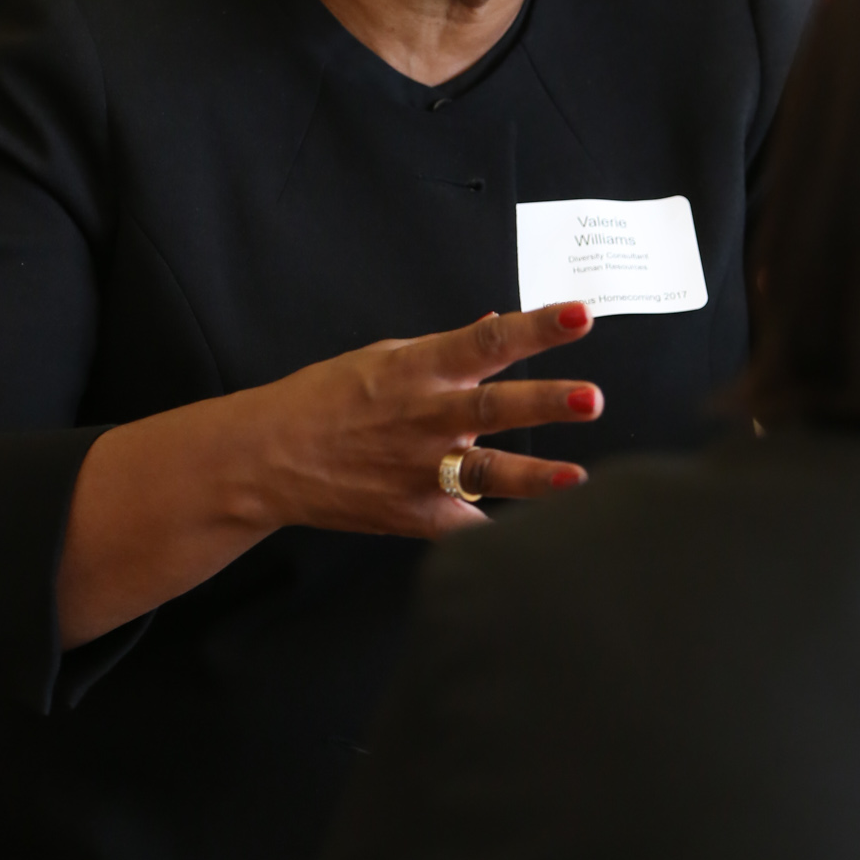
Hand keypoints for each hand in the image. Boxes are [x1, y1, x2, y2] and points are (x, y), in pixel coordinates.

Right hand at [247, 300, 599, 538]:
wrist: (268, 458)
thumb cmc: (326, 399)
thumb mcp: (384, 357)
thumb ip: (448, 348)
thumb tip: (499, 324)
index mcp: (419, 369)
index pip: (488, 340)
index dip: (536, 327)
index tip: (580, 316)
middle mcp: (425, 417)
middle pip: (493, 408)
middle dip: (544, 403)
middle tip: (591, 397)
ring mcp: (419, 470)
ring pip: (487, 474)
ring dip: (535, 478)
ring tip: (578, 478)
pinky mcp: (413, 514)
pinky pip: (465, 528)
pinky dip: (499, 538)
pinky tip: (540, 543)